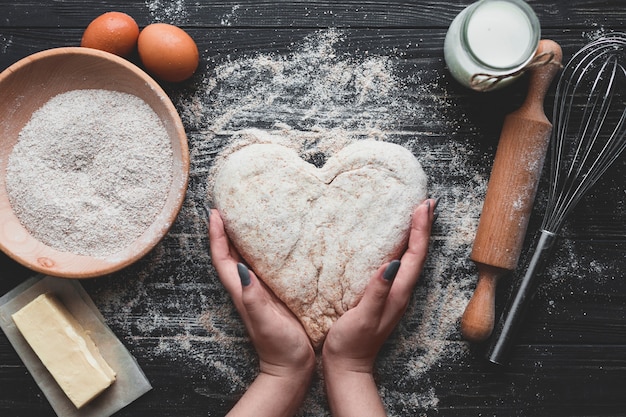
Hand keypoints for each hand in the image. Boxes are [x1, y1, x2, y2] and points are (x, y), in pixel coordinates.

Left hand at [209, 209, 314, 415]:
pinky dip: (266, 250)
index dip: (216, 235)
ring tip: (251, 216)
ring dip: (244, 237)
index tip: (215, 212)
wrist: (292, 367)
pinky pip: (266, 265)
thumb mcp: (264, 321)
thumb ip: (252, 297)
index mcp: (242, 291)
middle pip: (231, 253)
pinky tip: (277, 242)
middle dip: (228, 230)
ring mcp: (262, 291)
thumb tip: (242, 269)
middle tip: (232, 206)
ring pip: (248, 257)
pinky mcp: (276, 294)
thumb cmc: (278, 346)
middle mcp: (248, 287)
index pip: (222, 258)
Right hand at [322, 198, 435, 415]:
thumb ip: (378, 291)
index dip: (420, 229)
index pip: (415, 255)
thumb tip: (392, 264)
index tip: (422, 206)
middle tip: (425, 203)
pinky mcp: (383, 295)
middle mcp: (401, 291)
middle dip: (423, 226)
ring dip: (414, 235)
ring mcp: (393, 294)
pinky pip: (398, 265)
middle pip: (418, 254)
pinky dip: (400, 248)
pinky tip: (392, 243)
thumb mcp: (364, 316)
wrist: (348, 366)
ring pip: (410, 258)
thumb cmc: (352, 343)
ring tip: (414, 215)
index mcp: (398, 293)